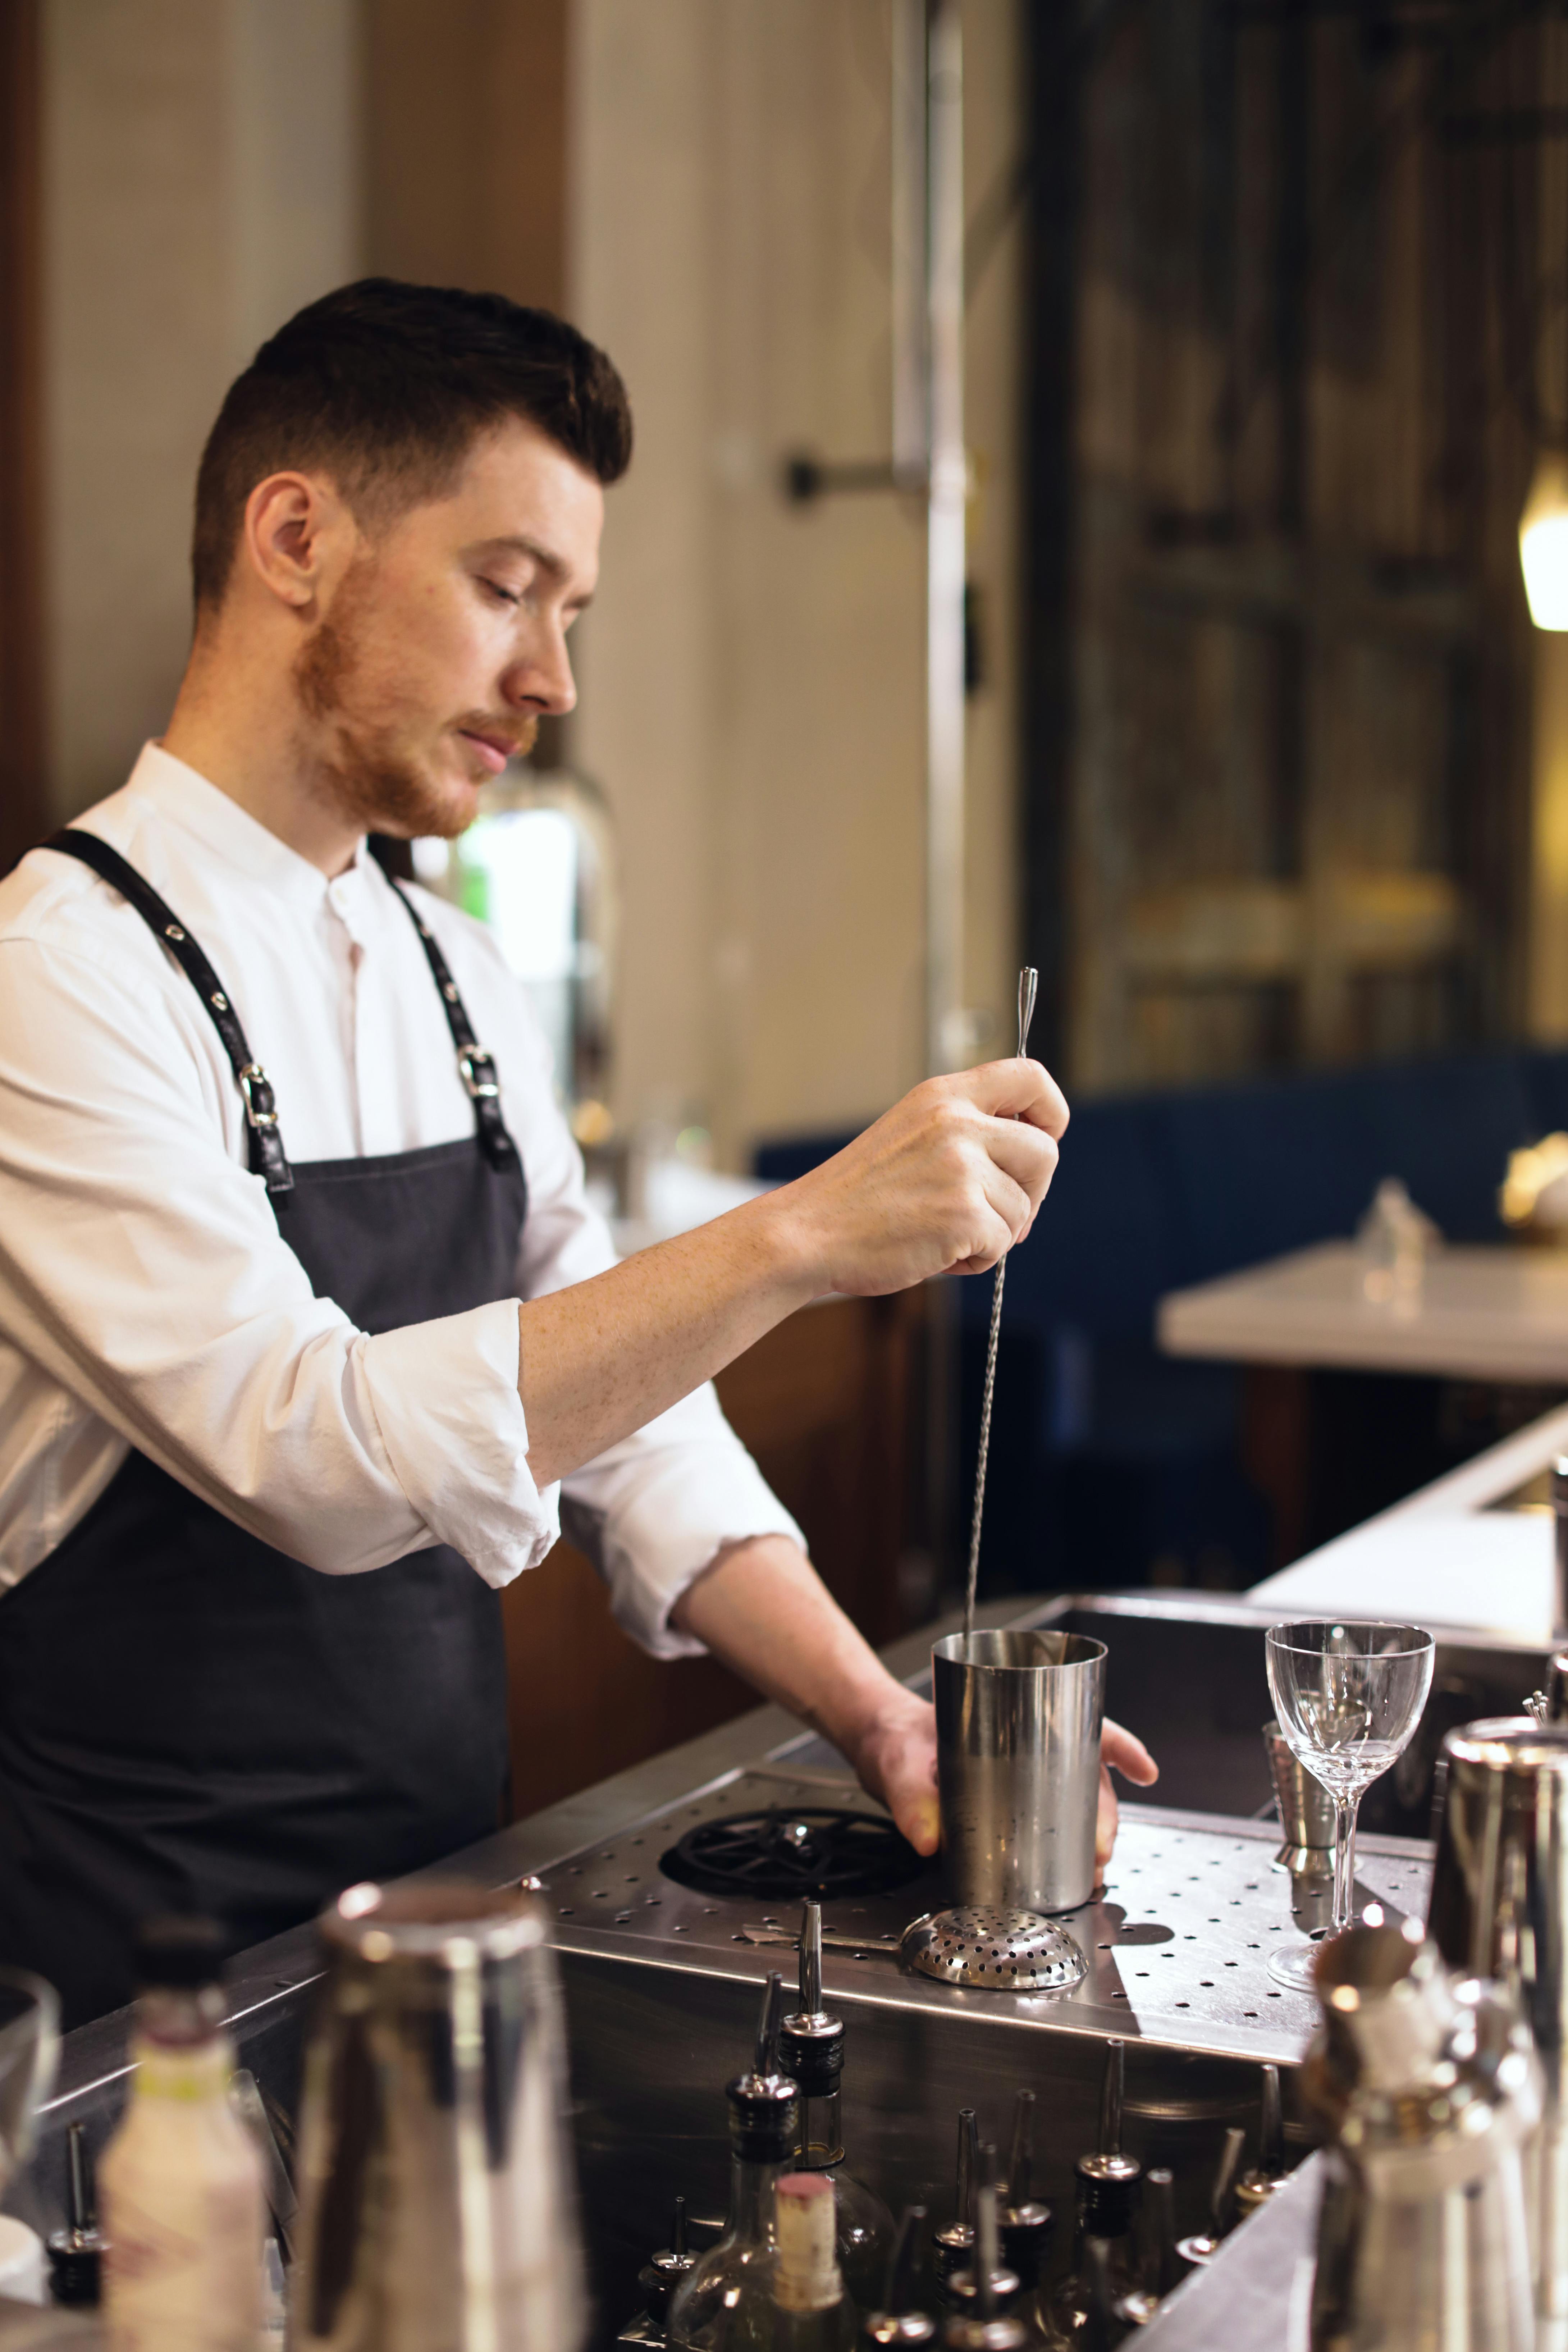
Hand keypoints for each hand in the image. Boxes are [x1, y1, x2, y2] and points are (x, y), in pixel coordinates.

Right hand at [776, 1059, 1069, 1299]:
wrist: (807, 1233)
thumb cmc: (858, 1197)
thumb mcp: (911, 1136)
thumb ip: (966, 1135)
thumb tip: (1030, 1170)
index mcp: (943, 1096)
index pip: (1030, 1076)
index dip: (1050, 1112)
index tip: (1041, 1140)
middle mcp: (956, 1123)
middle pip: (1045, 1152)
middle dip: (1032, 1191)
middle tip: (997, 1214)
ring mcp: (961, 1168)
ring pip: (1022, 1208)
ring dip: (993, 1233)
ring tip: (941, 1234)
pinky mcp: (964, 1214)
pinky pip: (1002, 1244)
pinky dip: (976, 1259)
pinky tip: (936, 1252)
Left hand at [847, 1696, 1157, 1872]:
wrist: (878, 1748)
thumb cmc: (896, 1740)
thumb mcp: (898, 1761)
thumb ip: (908, 1797)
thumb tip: (927, 1838)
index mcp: (1011, 1719)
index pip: (1080, 1724)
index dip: (1119, 1744)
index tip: (1145, 1768)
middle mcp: (1026, 1746)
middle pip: (1086, 1771)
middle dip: (1104, 1810)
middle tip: (1103, 1845)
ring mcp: (1019, 1776)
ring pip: (1074, 1800)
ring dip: (1092, 1831)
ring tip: (1096, 1864)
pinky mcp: (1005, 1807)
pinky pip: (1048, 1821)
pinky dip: (1068, 1843)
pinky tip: (1077, 1866)